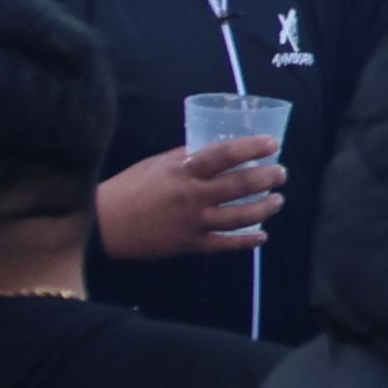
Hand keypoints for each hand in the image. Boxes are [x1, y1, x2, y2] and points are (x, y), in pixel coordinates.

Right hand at [94, 133, 285, 260]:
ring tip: (278, 201)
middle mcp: (192, 196)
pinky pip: (225, 244)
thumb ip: (185, 156)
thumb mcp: (156, 164)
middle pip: (239, 186)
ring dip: (264, 209)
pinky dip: (246, 241)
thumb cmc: (129, 188)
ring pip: (239, 217)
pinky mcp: (190, 244)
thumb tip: (210, 147)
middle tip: (282, 174)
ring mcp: (193, 223)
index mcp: (183, 171)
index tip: (273, 143)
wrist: (105, 224)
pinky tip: (262, 236)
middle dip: (266, 179)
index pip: (224, 155)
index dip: (251, 148)